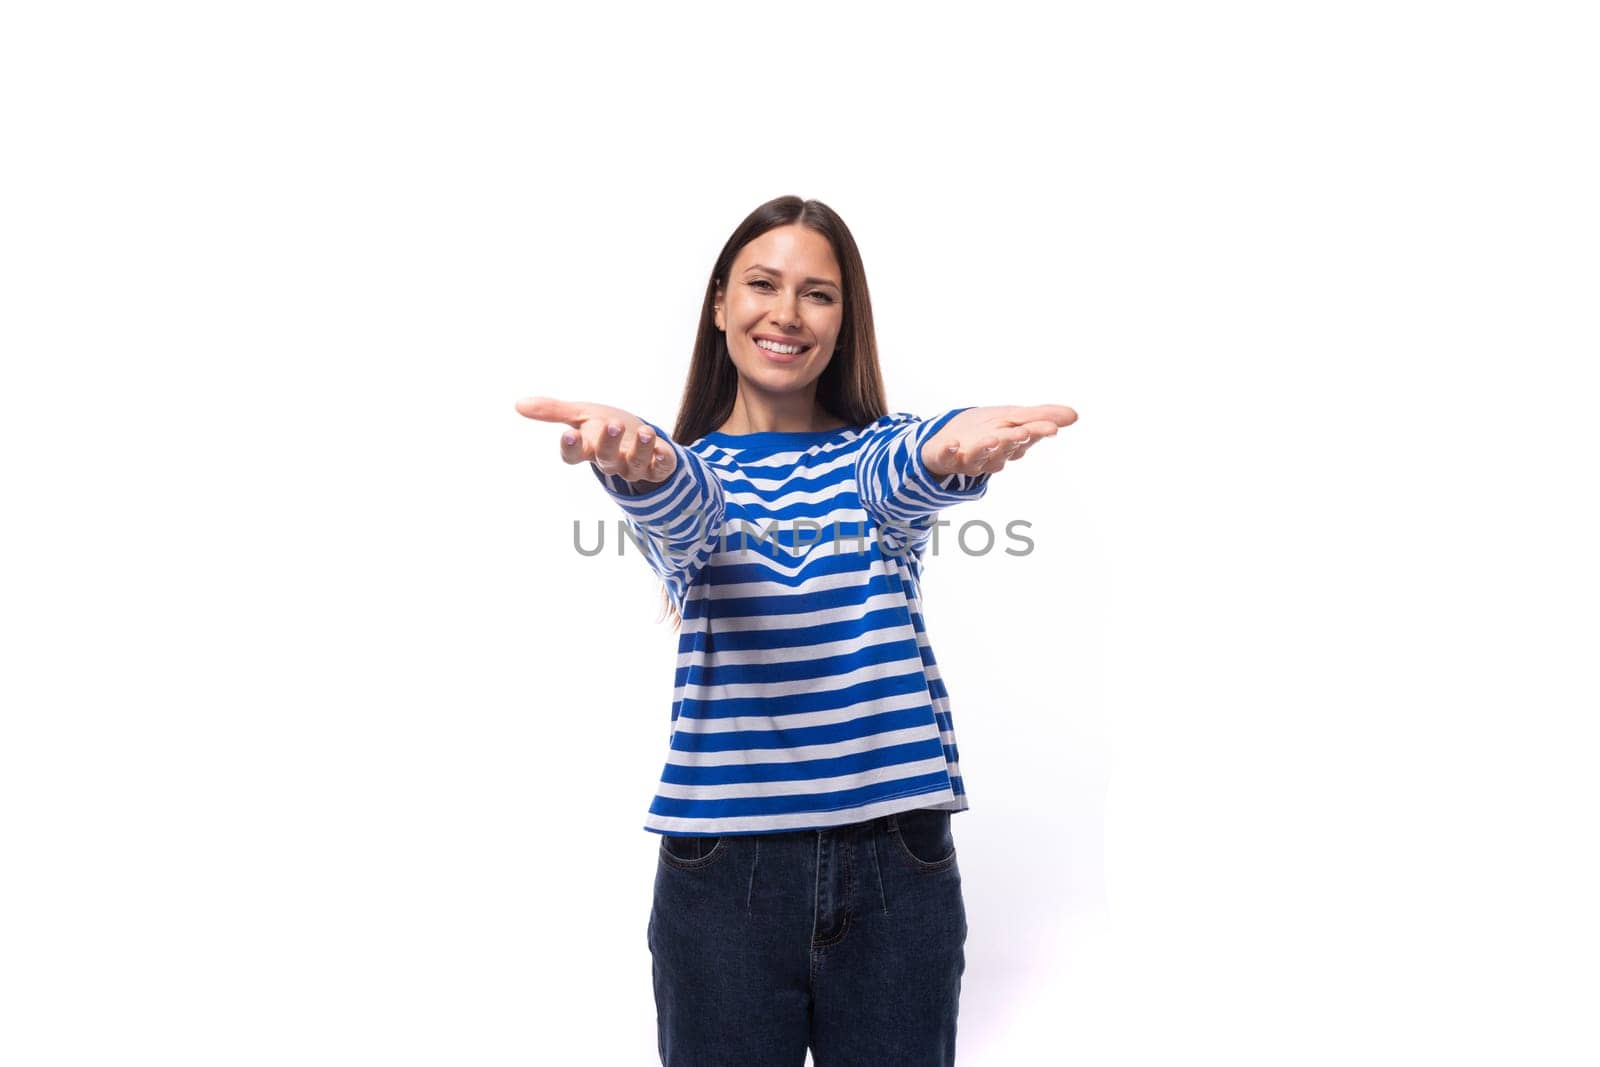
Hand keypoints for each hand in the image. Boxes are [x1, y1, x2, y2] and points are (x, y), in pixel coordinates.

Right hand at [515, 396, 677, 487]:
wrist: (641, 439)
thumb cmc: (607, 426)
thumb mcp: (583, 414)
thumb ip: (553, 411)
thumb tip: (518, 404)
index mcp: (590, 448)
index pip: (574, 455)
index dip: (570, 448)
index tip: (568, 435)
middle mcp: (611, 461)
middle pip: (605, 459)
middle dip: (607, 443)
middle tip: (610, 424)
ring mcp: (634, 466)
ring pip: (634, 464)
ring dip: (639, 449)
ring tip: (644, 431)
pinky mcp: (658, 466)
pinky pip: (660, 467)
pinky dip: (662, 458)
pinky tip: (663, 448)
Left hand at [921, 404, 1077, 477]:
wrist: (946, 442)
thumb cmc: (984, 430)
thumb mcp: (1012, 418)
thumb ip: (1041, 417)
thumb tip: (1075, 415)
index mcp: (1010, 444)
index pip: (1026, 438)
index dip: (1037, 433)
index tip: (1050, 429)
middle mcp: (991, 455)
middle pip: (1004, 449)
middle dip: (1013, 441)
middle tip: (1024, 433)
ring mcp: (967, 458)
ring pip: (979, 456)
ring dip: (985, 448)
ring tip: (991, 439)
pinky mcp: (944, 457)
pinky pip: (946, 457)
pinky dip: (949, 451)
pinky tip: (952, 444)